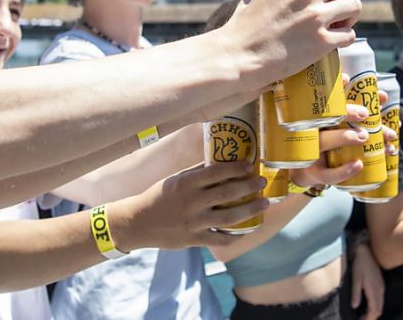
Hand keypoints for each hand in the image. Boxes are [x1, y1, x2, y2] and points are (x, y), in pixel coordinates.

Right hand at [110, 162, 268, 249]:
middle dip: (249, 187)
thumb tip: (222, 162)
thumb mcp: (176, 179)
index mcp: (186, 183)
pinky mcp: (193, 239)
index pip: (216, 172)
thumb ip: (197, 173)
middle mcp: (191, 202)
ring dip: (250, 210)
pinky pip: (219, 238)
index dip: (236, 168)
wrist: (138, 222)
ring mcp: (193, 222)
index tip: (250, 166)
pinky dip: (235, 236)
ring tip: (264, 203)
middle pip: (227, 193)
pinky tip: (247, 229)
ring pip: (229, 217)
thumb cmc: (160, 196)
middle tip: (262, 182)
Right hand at [223, 0, 361, 89]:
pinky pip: (350, 35)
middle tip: (341, 6)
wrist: (237, 56)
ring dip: (350, 15)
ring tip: (339, 25)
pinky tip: (336, 42)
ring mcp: (317, 17)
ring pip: (355, 5)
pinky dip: (345, 38)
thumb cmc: (241, 30)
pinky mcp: (322, 42)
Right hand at [292, 87, 396, 186]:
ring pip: (324, 142)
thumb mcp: (335, 123)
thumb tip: (383, 96)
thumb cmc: (325, 140)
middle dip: (345, 113)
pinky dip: (344, 170)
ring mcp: (310, 152)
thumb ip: (357, 110)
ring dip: (345, 137)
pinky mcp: (315, 173)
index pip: (323, 97)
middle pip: (323, 117)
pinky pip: (328, 174)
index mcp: (313, 116)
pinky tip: (359, 164)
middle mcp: (309, 130)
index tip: (348, 78)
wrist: (302, 171)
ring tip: (365, 136)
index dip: (335, 87)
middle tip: (365, 113)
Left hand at [351, 243, 383, 319]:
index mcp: (374, 290)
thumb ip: (355, 293)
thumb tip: (354, 307)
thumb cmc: (360, 265)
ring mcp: (381, 287)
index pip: (374, 311)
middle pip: (379, 310)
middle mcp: (380, 291)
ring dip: (373, 312)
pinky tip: (367, 305)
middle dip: (371, 317)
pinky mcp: (381, 285)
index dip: (367, 318)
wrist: (367, 251)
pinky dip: (375, 306)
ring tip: (363, 315)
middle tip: (360, 319)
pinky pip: (380, 300)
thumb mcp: (355, 279)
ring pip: (380, 306)